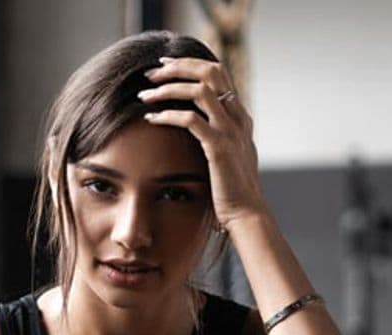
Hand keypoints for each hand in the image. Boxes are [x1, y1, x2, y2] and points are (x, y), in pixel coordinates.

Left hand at [139, 55, 266, 229]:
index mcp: (240, 117)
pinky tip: (150, 118)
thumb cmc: (232, 190)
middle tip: (152, 72)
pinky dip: (167, 114)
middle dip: (178, 66)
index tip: (165, 66)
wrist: (246, 214)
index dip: (190, 64)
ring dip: (169, 87)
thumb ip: (218, 135)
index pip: (218, 73)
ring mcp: (231, 131)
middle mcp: (238, 118)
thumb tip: (197, 125)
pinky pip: (190, 120)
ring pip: (200, 90)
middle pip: (211, 72)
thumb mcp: (229, 155)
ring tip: (145, 94)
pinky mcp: (219, 148)